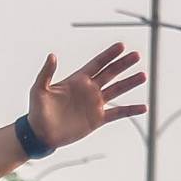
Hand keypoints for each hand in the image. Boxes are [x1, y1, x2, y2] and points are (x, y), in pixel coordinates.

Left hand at [26, 44, 147, 148]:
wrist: (41, 134)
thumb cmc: (37, 110)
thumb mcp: (39, 89)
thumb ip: (46, 73)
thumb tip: (52, 55)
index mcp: (77, 80)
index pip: (97, 64)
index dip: (109, 55)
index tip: (122, 45)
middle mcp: (89, 90)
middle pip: (110, 74)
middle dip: (123, 64)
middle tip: (137, 55)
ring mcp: (94, 104)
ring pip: (117, 90)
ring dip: (130, 83)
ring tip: (143, 75)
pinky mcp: (97, 119)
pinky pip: (118, 113)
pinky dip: (130, 110)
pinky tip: (143, 107)